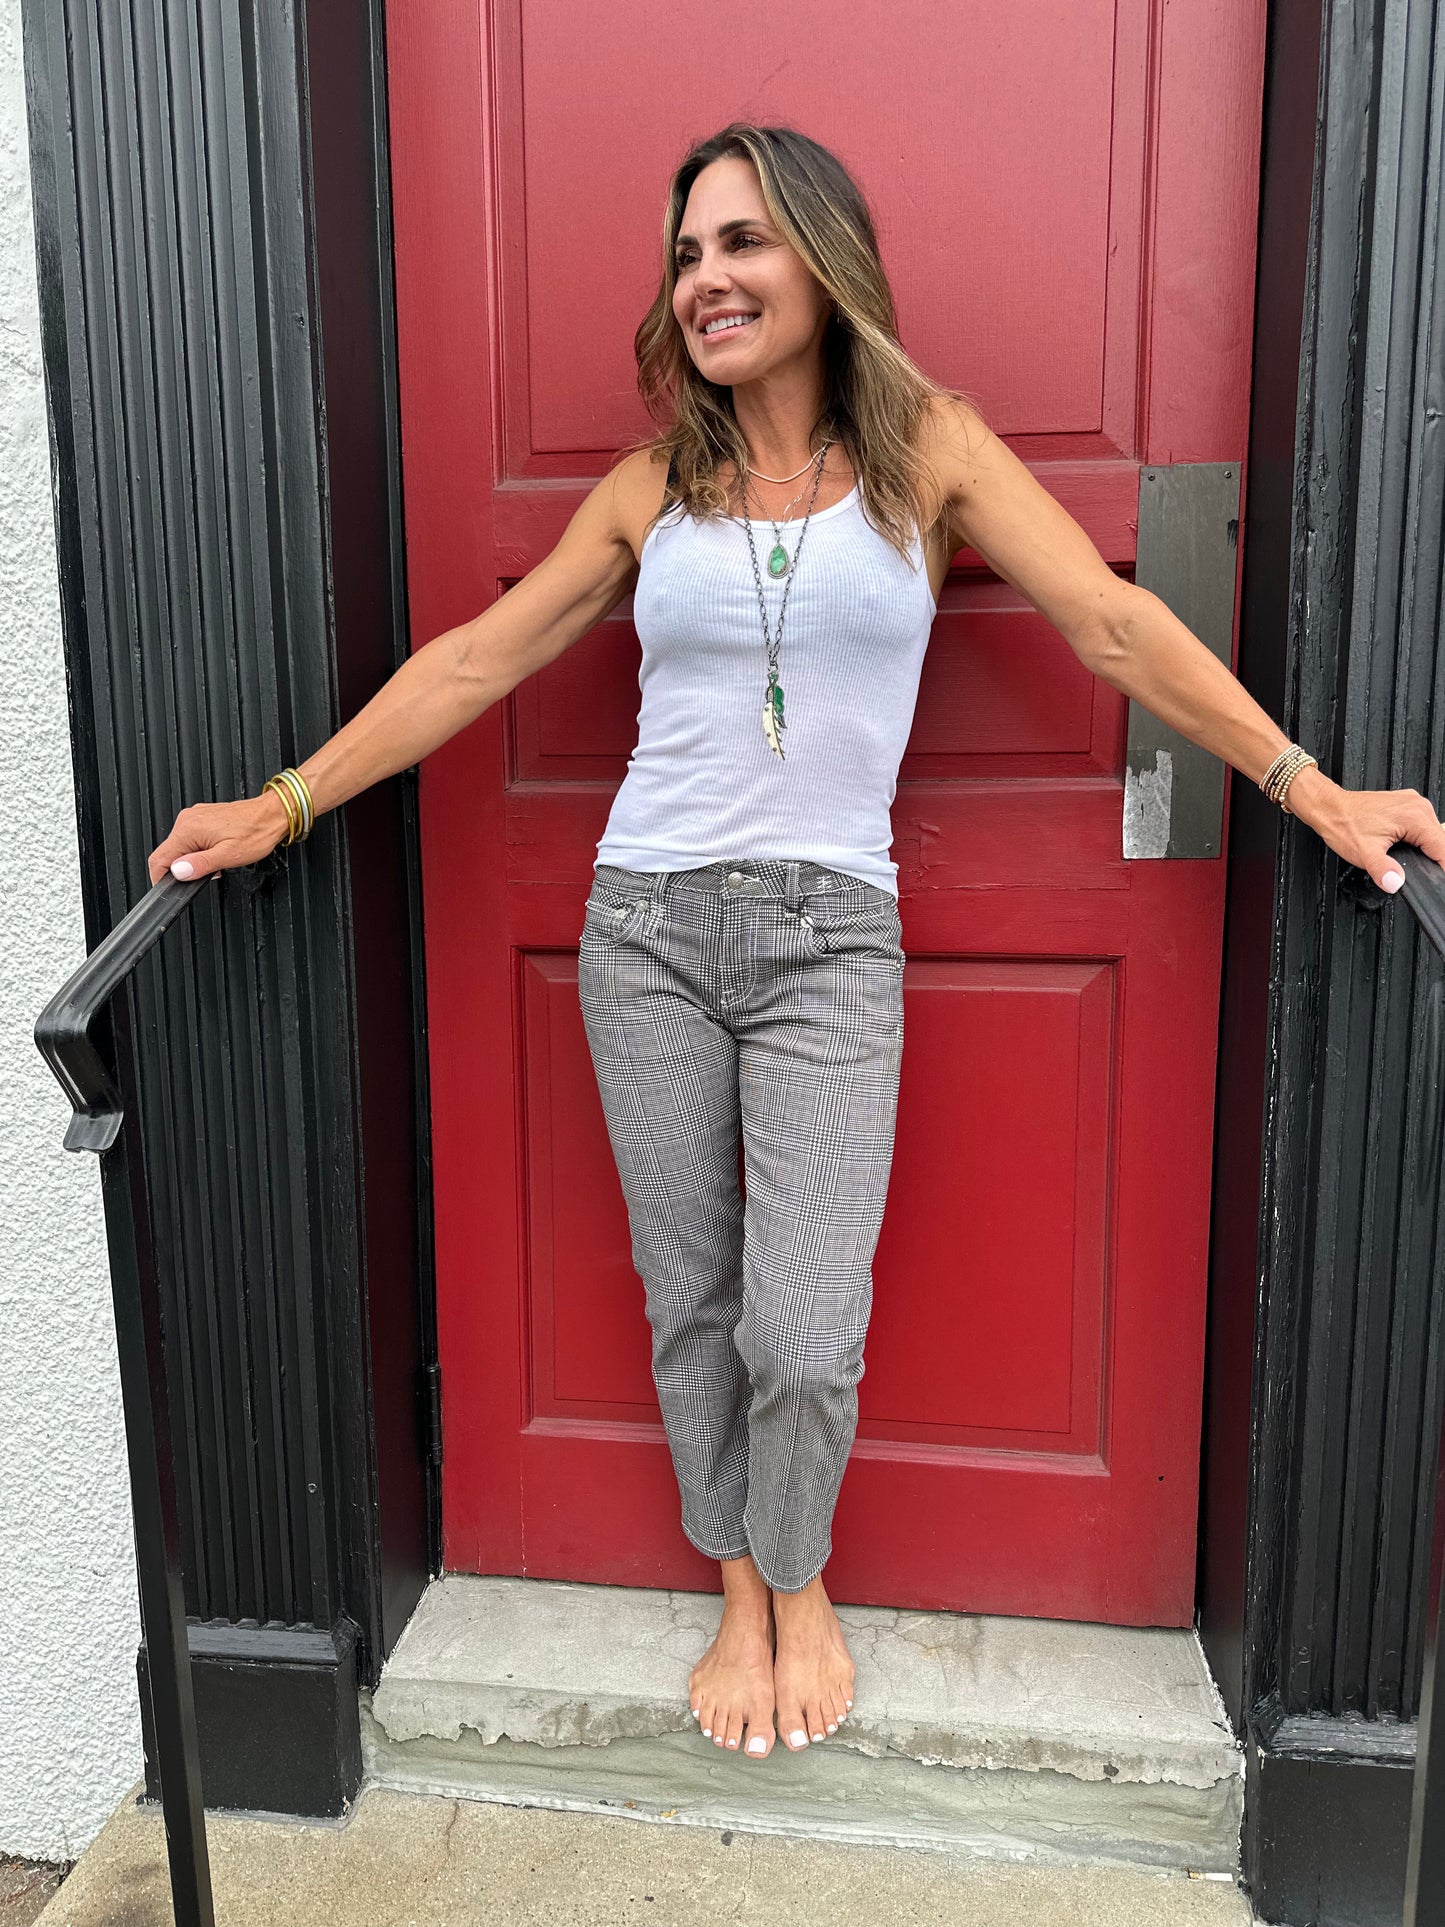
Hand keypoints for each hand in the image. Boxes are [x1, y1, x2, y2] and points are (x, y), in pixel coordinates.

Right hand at [146, 790, 293, 885]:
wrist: (272, 814)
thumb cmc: (257, 832)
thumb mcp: (228, 856)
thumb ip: (200, 865)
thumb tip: (178, 872)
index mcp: (188, 829)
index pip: (158, 859)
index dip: (160, 878)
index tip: (169, 890)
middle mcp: (187, 820)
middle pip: (169, 853)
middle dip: (183, 870)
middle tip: (206, 874)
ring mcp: (194, 817)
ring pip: (180, 847)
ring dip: (193, 860)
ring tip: (217, 862)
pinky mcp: (202, 817)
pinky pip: (191, 838)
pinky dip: (199, 850)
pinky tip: (217, 852)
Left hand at [1285, 765, 1444, 891]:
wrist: (1330, 808)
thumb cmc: (1344, 825)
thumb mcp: (1364, 855)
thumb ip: (1384, 872)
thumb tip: (1396, 884)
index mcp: (1415, 817)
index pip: (1443, 848)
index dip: (1443, 868)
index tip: (1438, 879)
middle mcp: (1418, 806)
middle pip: (1440, 841)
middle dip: (1432, 859)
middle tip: (1415, 871)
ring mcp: (1414, 803)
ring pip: (1433, 833)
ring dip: (1425, 849)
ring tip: (1406, 857)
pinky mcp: (1408, 805)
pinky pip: (1422, 825)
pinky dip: (1418, 838)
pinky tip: (1404, 845)